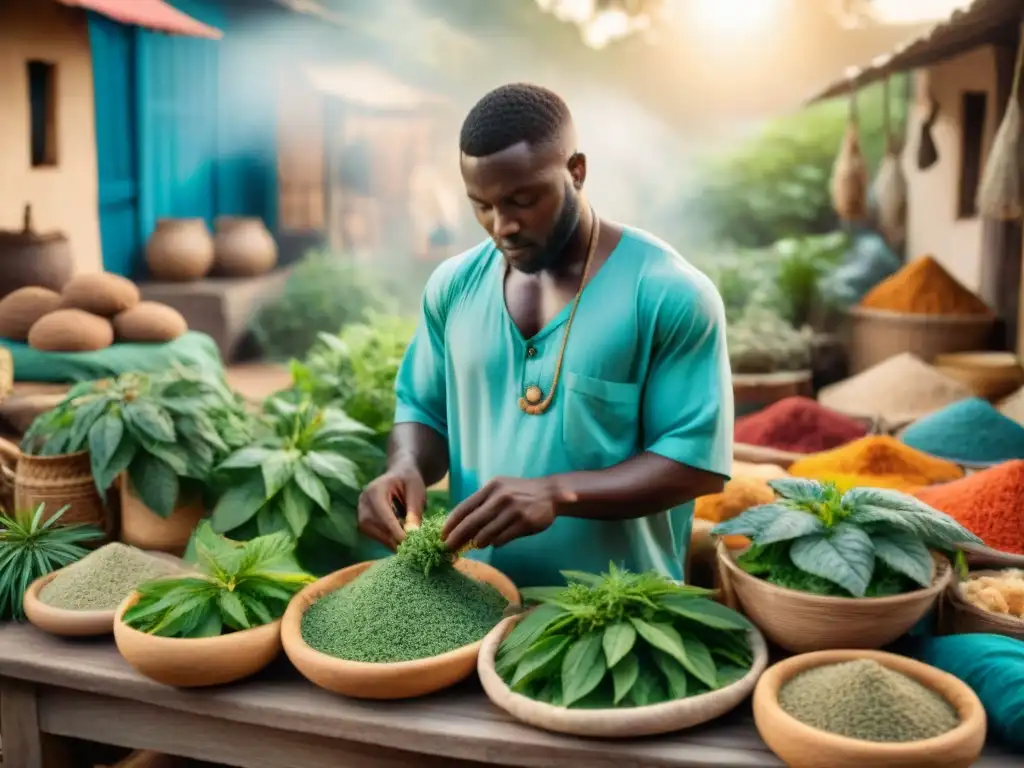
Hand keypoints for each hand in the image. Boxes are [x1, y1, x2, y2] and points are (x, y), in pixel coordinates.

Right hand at [357, 464, 426, 549]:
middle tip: (409, 546)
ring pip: (371, 532)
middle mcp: (364, 500)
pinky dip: (386, 538)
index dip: (394, 530)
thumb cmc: (410, 481)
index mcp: (376, 489)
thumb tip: (412, 533)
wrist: (401, 475)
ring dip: (388, 540)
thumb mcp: (417, 493)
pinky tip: (398, 538)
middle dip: (391, 537)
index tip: (408, 542)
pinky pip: (372, 533)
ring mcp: (361, 510)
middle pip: (373, 525)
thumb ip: (414, 511)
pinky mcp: (363, 520)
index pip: (382, 514)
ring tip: (405, 542)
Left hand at [442, 476, 577, 551]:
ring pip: (487, 532)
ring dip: (477, 542)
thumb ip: (482, 504)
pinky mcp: (524, 522)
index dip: (451, 523)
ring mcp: (512, 510)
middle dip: (457, 537)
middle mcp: (500, 497)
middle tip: (447, 548)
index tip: (442, 535)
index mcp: (491, 488)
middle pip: (472, 521)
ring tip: (474, 545)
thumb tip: (461, 525)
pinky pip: (503, 538)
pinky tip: (494, 543)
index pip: (465, 507)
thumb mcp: (499, 490)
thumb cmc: (520, 493)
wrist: (550, 493)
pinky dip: (495, 542)